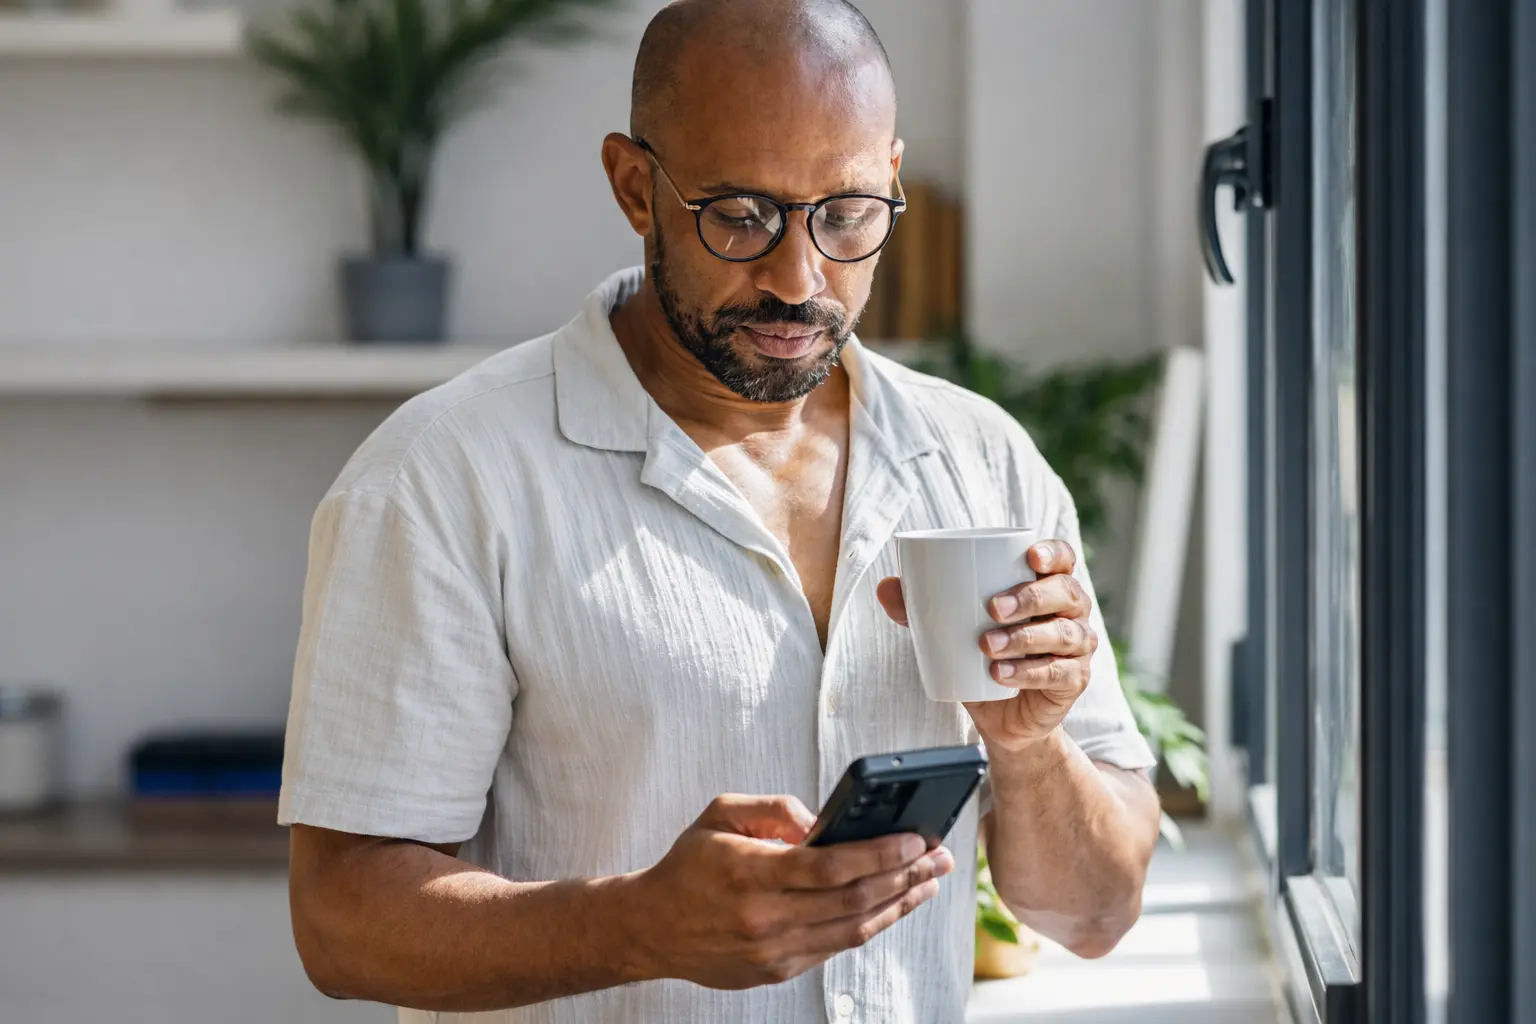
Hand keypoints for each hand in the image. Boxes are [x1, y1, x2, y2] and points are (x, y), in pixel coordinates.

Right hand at [627, 794, 952, 989]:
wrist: (650, 928)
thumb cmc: (687, 866)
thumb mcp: (722, 813)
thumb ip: (776, 807)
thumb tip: (826, 820)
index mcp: (750, 873)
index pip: (832, 867)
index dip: (881, 853)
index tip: (914, 838)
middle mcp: (765, 918)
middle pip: (854, 900)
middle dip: (906, 875)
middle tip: (939, 857)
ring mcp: (774, 951)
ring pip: (854, 929)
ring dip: (899, 904)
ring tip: (929, 882)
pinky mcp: (778, 970)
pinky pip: (836, 946)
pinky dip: (870, 924)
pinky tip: (891, 905)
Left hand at [877, 539, 1096, 752]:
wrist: (1002, 717)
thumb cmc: (982, 657)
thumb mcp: (950, 630)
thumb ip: (921, 608)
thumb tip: (885, 587)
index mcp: (1048, 586)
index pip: (1062, 559)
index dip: (1052, 553)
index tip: (1029, 557)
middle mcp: (1071, 611)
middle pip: (1065, 592)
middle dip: (1030, 597)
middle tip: (991, 608)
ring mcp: (1078, 646)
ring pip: (1062, 633)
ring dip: (1024, 637)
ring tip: (986, 645)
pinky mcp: (1074, 680)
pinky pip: (1058, 673)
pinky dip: (1028, 673)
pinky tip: (1000, 676)